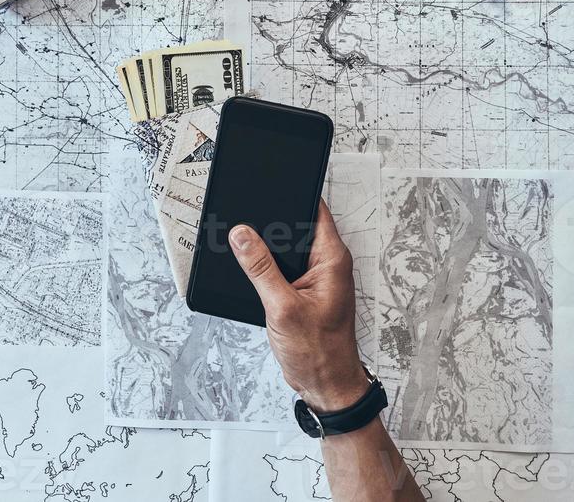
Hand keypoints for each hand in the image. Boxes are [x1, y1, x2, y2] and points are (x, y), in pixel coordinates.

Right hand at [229, 199, 369, 412]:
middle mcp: (327, 263)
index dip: (292, 195)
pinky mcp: (305, 290)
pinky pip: (285, 267)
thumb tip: (242, 234)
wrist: (326, 386)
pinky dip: (268, 266)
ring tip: (244, 244)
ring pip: (289, 247)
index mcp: (332, 258)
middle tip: (246, 219)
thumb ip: (260, 267)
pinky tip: (252, 270)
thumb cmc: (318, 352)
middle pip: (297, 226)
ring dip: (269, 247)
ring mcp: (317, 277)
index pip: (314, 211)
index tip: (268, 186)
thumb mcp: (282, 306)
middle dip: (272, 222)